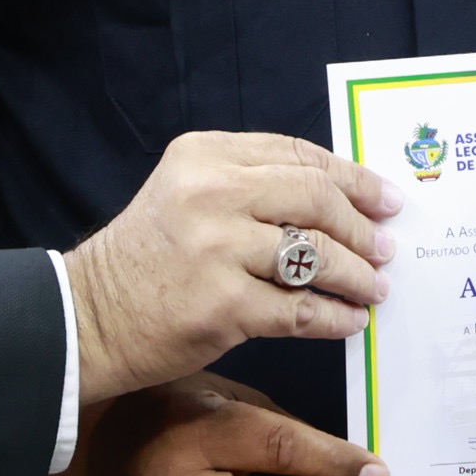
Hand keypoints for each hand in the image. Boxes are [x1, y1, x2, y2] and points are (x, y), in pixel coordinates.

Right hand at [64, 130, 394, 401]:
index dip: (352, 177)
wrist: (88, 317)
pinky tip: (348, 320)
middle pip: (316, 199)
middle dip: (362, 226)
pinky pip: (301, 309)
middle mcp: (211, 193)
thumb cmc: (148, 258)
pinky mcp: (223, 305)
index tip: (384, 198)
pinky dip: (334, 316)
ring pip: (316, 256)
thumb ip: (251, 185)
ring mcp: (217, 249)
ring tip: (375, 288)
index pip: (299, 156)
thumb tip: (341, 200)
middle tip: (386, 247)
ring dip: (357, 275)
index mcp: (205, 155)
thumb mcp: (186, 193)